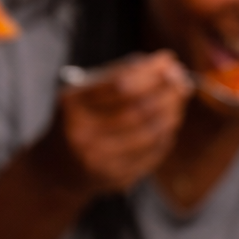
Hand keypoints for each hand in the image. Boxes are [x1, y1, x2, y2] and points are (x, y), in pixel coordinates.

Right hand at [54, 50, 191, 193]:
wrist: (56, 168)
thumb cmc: (78, 120)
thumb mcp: (84, 93)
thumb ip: (119, 76)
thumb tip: (166, 64)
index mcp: (72, 105)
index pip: (119, 84)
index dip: (149, 72)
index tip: (169, 61)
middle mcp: (82, 134)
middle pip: (137, 110)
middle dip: (166, 93)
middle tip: (182, 81)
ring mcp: (98, 159)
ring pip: (149, 134)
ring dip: (171, 114)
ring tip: (179, 101)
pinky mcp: (114, 178)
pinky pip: (151, 155)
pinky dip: (165, 136)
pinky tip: (170, 124)